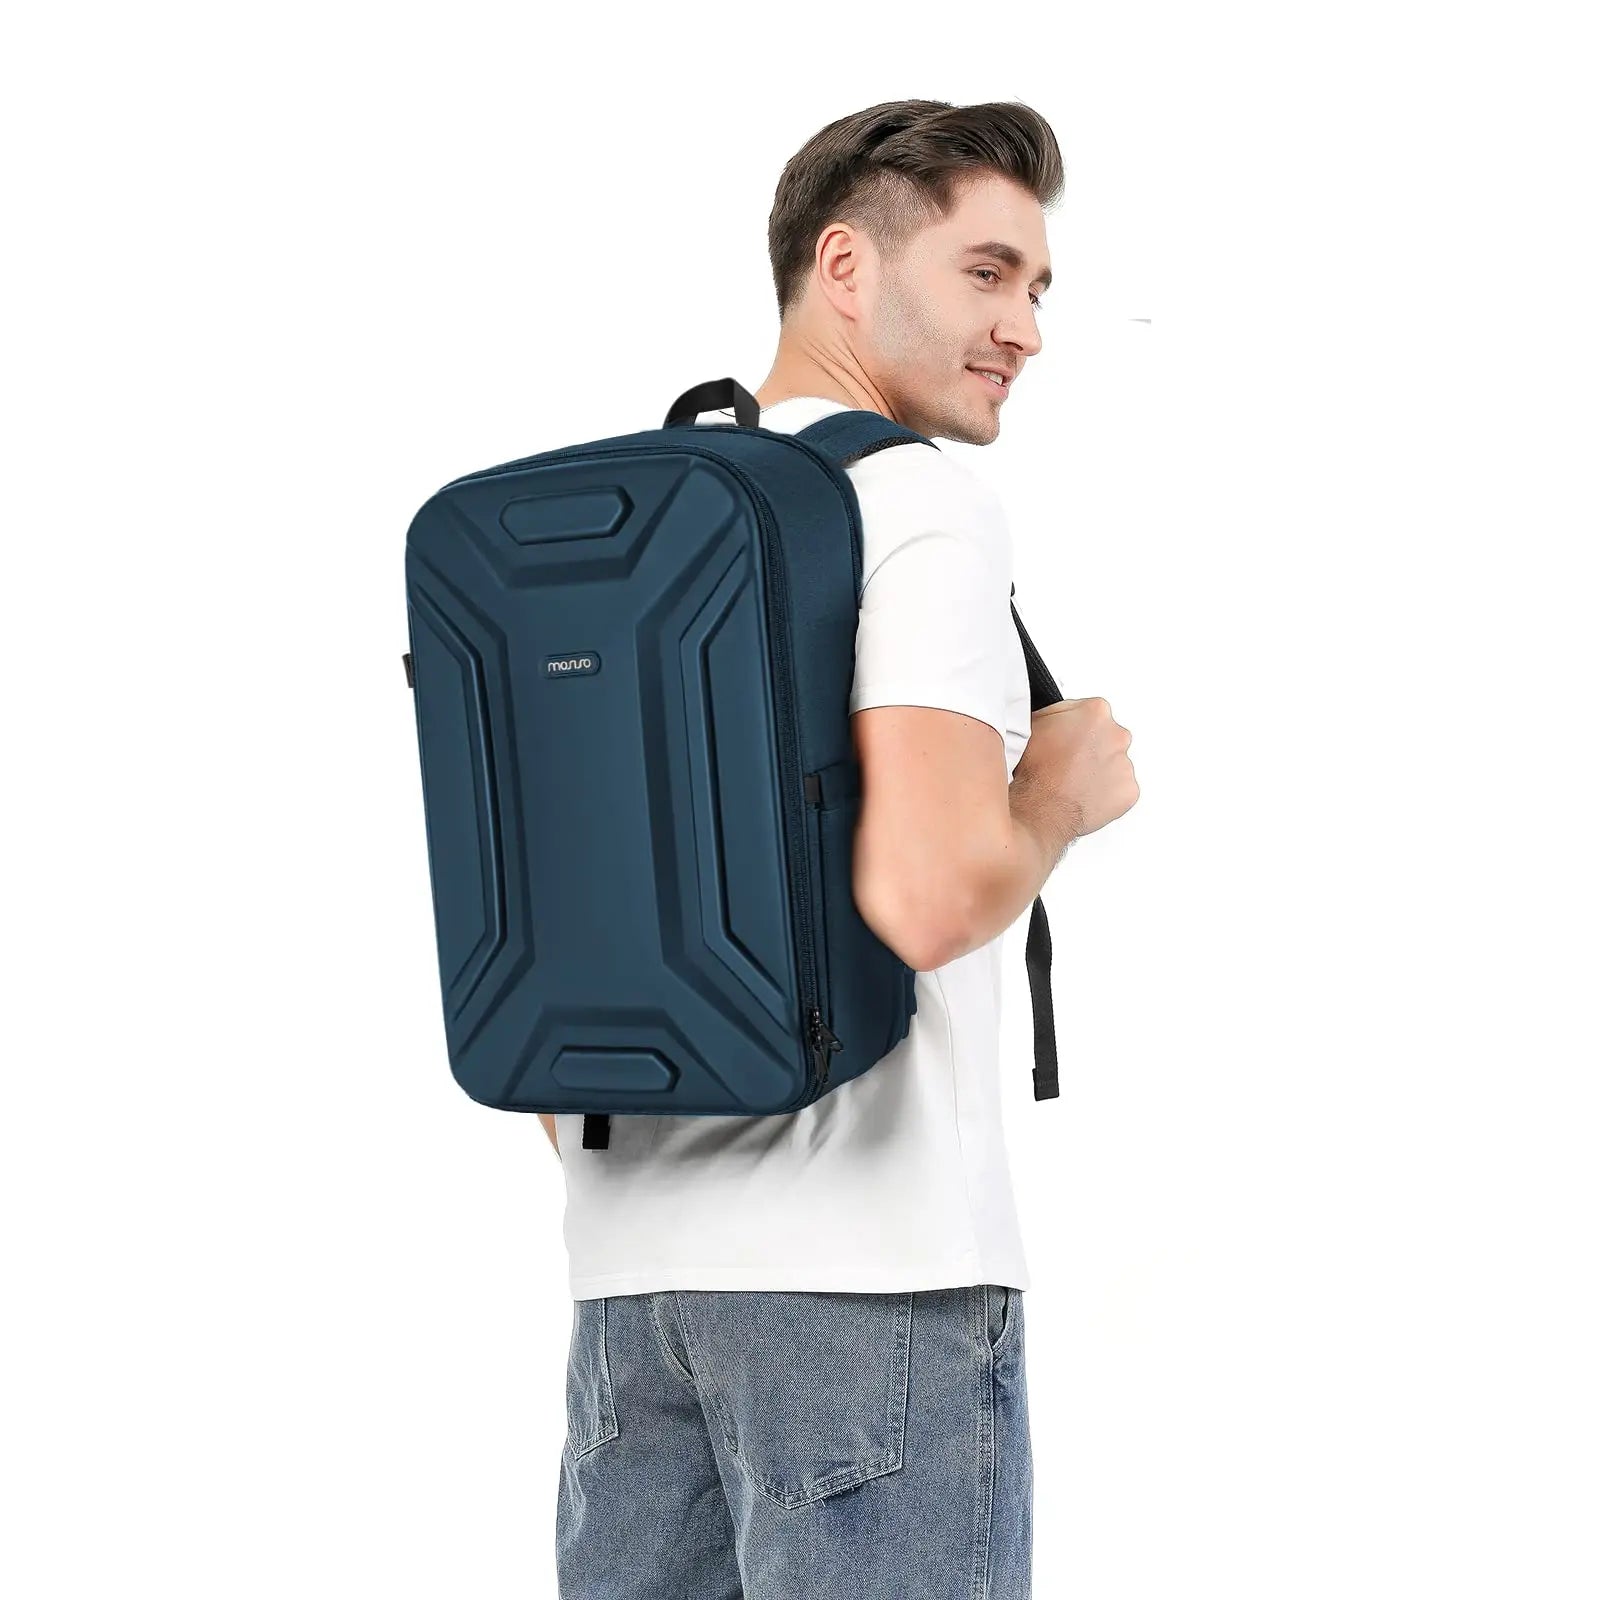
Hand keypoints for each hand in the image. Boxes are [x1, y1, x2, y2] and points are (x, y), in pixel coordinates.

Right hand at [1014, 697, 1138, 840]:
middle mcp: (1117, 735)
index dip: (1073, 727)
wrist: (1042, 809)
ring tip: (1074, 782)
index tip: (1065, 739)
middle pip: (1107, 737)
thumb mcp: (1033, 724)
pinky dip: (1106, 793)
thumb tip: (1060, 716)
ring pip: (1114, 763)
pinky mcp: (1129, 790)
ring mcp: (1125, 764)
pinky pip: (1120, 789)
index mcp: (1095, 712)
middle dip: (1091, 747)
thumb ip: (1055, 714)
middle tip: (1069, 762)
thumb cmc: (1036, 771)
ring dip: (1098, 770)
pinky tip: (1085, 795)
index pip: (1089, 713)